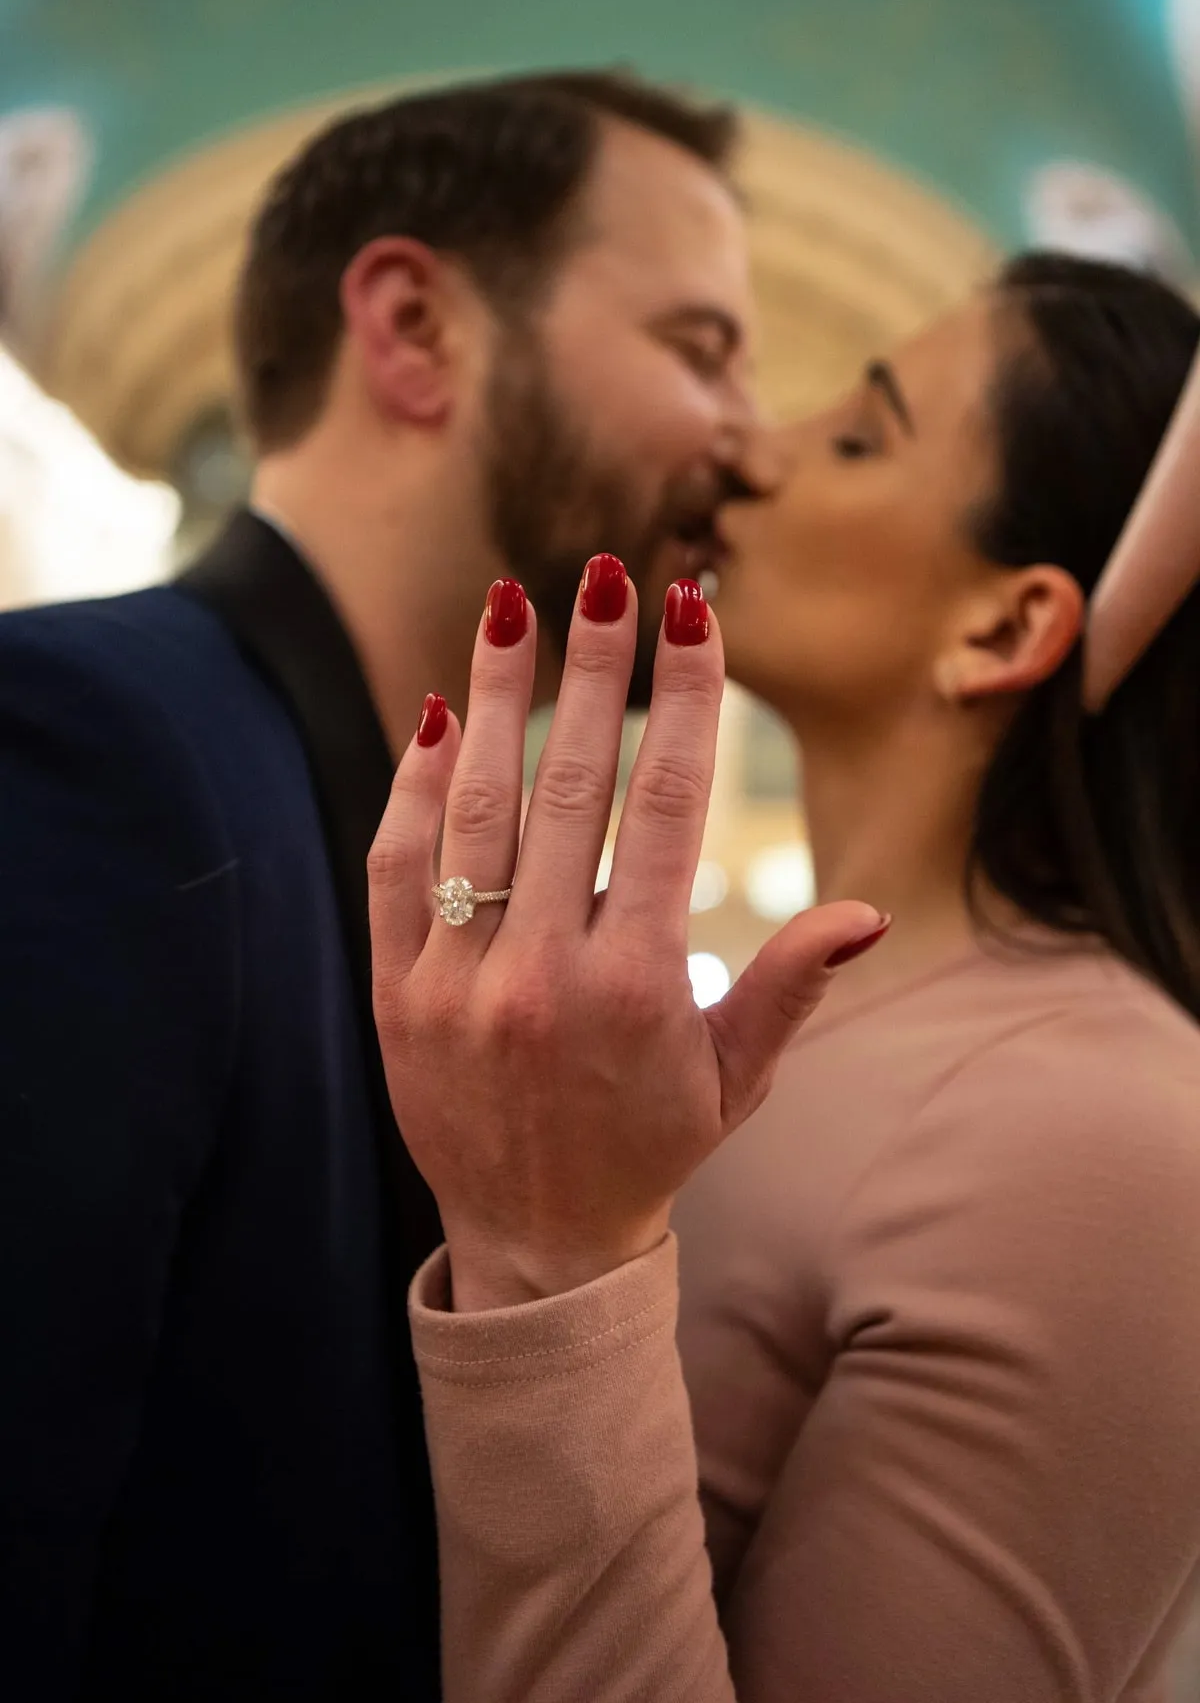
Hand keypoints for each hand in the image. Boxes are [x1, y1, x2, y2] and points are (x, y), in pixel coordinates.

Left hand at [369, 560, 885, 1310]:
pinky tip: (435, 719)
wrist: (535, 1242)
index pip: (667, 805)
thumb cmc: (652, 1147)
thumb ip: (788, 986)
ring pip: (478, 810)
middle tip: (609, 576)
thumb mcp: (736, 1080)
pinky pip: (399, 868)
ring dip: (494, 699)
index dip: (685, 697)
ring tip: (511, 608)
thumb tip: (862, 913)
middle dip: (596, 669)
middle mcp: (545, 972)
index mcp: (641, 984)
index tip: (696, 612)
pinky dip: (415, 790)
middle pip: (573, 784)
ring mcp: (459, 981)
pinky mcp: (395, 993)